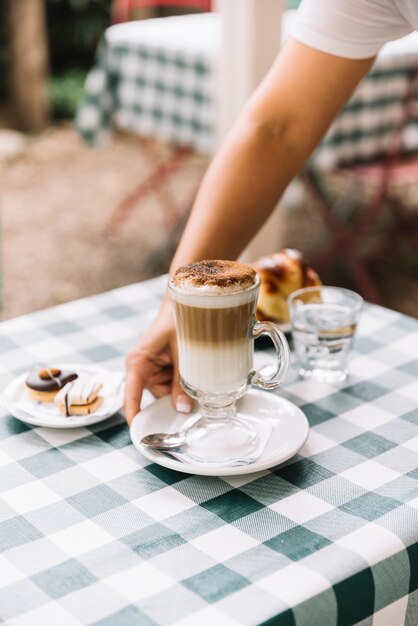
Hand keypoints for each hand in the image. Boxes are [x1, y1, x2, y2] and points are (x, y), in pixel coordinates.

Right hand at [124, 302, 192, 423]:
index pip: (131, 396)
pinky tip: (196, 374)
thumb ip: (183, 380)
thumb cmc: (178, 320)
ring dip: (183, 391)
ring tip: (197, 374)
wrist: (185, 303)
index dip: (135, 416)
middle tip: (194, 403)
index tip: (141, 435)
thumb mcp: (183, 351)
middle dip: (174, 403)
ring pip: (168, 395)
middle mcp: (141, 370)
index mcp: (138, 363)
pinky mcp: (164, 371)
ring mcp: (153, 372)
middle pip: (156, 399)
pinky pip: (174, 387)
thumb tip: (183, 409)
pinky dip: (186, 385)